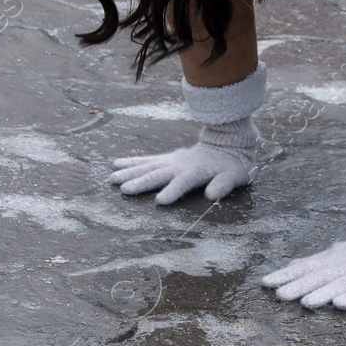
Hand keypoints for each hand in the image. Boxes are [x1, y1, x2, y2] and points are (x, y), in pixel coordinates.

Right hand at [110, 117, 257, 204]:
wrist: (227, 144)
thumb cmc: (231, 167)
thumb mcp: (234, 177)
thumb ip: (223, 185)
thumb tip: (212, 195)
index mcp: (196, 172)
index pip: (182, 183)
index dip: (172, 191)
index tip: (160, 201)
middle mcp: (180, 165)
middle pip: (158, 174)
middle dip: (141, 182)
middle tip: (124, 190)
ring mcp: (171, 160)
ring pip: (147, 166)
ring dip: (130, 172)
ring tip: (112, 178)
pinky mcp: (167, 158)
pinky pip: (146, 160)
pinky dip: (131, 162)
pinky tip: (115, 164)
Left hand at [261, 203, 345, 309]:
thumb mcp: (337, 253)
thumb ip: (316, 261)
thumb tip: (292, 264)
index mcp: (332, 260)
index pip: (305, 267)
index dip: (286, 275)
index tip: (266, 283)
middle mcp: (342, 267)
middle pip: (319, 277)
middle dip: (300, 286)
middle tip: (280, 295)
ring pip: (339, 285)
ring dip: (322, 293)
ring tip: (306, 303)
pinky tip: (341, 304)